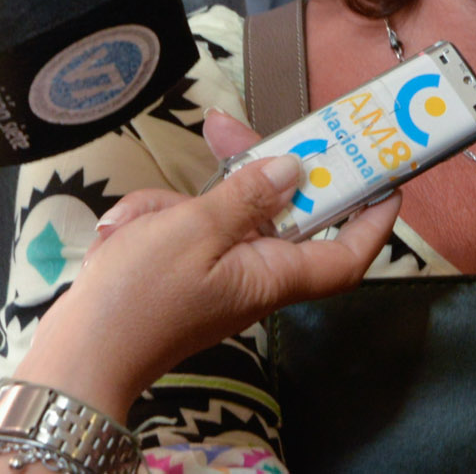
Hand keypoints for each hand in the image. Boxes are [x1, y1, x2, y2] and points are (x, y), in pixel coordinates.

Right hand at [14, 129, 397, 420]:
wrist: (74, 357)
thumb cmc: (137, 305)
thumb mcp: (195, 233)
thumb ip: (247, 196)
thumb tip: (294, 169)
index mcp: (275, 273)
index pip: (348, 253)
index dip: (373, 221)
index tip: (388, 183)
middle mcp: (255, 272)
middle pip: (276, 209)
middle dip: (248, 172)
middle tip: (228, 131)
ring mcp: (217, 271)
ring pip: (217, 211)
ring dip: (177, 205)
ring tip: (143, 221)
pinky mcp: (181, 268)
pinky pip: (180, 227)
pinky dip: (151, 221)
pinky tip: (123, 232)